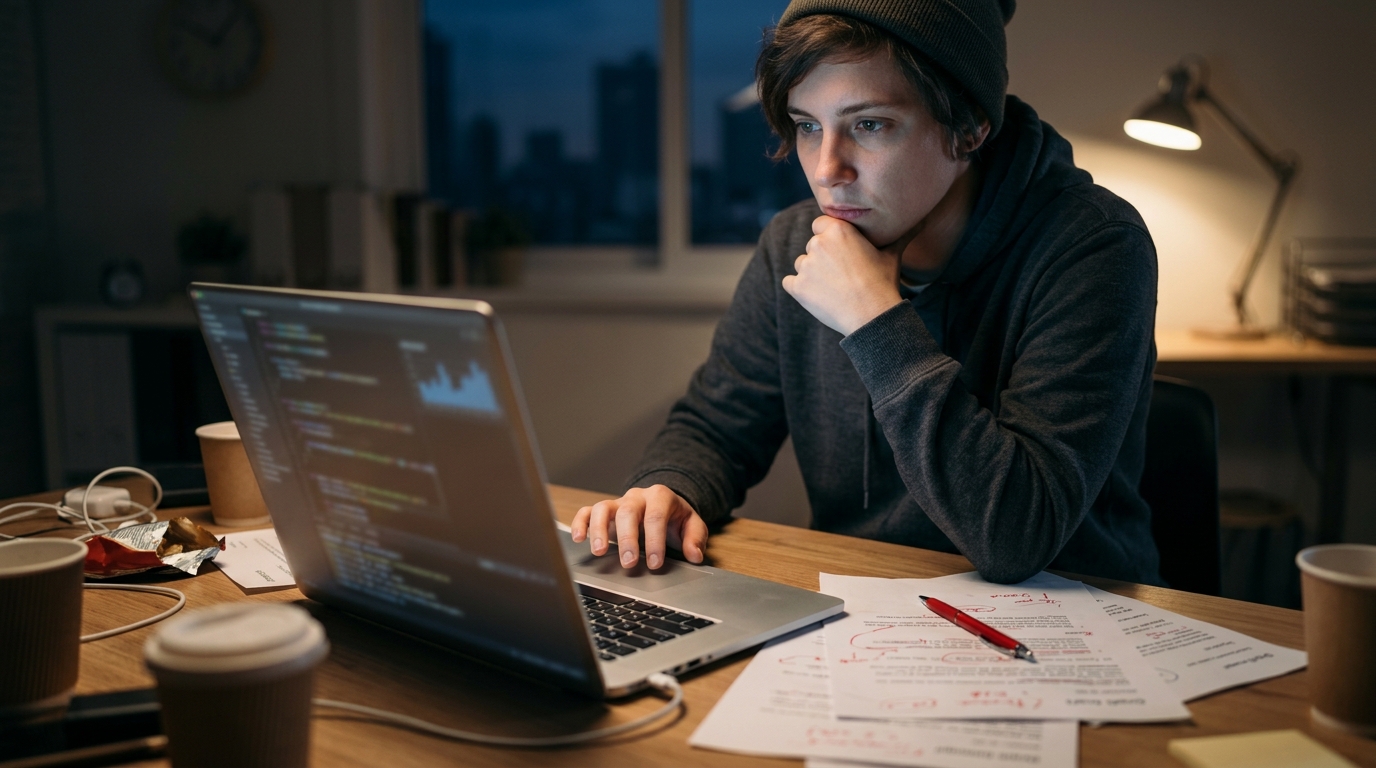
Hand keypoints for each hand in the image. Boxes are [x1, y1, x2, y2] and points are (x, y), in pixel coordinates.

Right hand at [570, 485, 707, 569]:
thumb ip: (695, 538)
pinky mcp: (604, 510)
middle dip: (627, 539)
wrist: (663, 503)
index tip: (655, 564)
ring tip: (598, 552)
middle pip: (628, 512)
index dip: (655, 540)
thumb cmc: (676, 517)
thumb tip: (694, 555)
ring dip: (599, 530)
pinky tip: (578, 538)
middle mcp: (637, 497)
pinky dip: (580, 523)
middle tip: (628, 563)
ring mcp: (618, 502)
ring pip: (603, 508)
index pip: (656, 516)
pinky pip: (587, 511)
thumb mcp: (692, 525)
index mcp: (660, 497)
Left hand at [781, 216, 904, 335]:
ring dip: (812, 273)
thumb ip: (902, 234)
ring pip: (802, 264)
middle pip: (812, 246)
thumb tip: (925, 218)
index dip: (831, 238)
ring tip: (834, 288)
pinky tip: (819, 297)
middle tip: (843, 275)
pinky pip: (790, 283)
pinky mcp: (797, 287)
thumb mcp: (892, 254)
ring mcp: (806, 266)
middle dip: (823, 258)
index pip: (821, 224)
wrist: (872, 316)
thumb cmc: (883, 283)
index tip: (842, 253)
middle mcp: (818, 243)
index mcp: (838, 230)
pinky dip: (799, 289)